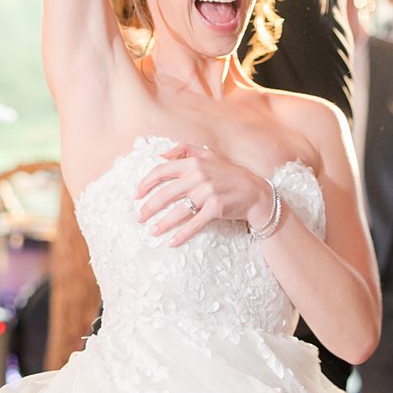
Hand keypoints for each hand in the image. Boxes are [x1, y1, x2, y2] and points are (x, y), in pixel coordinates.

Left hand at [136, 141, 272, 246]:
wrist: (255, 192)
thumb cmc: (229, 175)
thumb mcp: (209, 156)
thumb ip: (184, 150)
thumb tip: (160, 154)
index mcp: (194, 162)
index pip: (162, 171)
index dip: (146, 183)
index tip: (136, 195)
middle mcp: (199, 176)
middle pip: (166, 193)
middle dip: (149, 207)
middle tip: (139, 218)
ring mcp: (208, 192)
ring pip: (178, 211)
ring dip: (162, 223)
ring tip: (151, 232)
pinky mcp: (216, 208)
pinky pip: (194, 223)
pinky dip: (182, 234)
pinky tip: (171, 242)